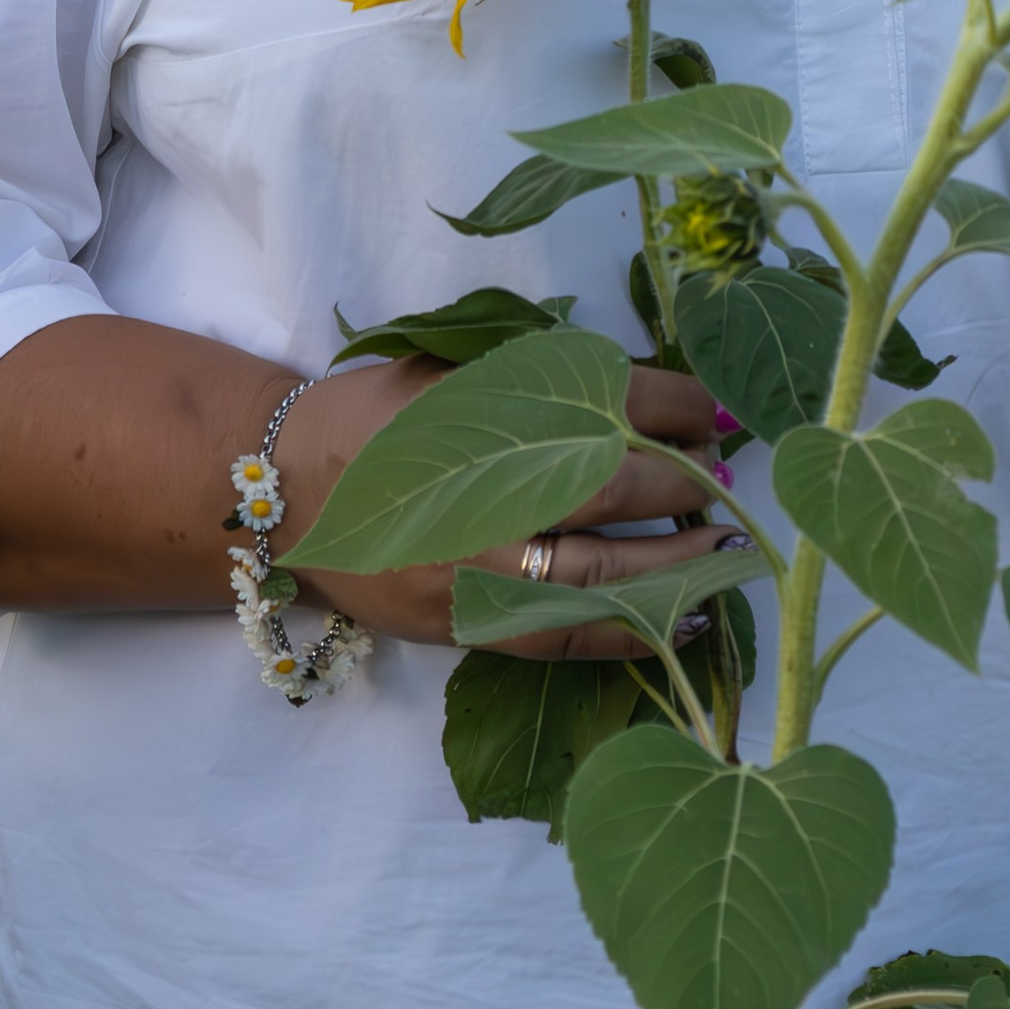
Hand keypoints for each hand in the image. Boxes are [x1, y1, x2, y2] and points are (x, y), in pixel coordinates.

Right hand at [286, 356, 741, 658]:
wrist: (279, 492)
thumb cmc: (376, 416)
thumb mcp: (453, 369)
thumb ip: (542, 377)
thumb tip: (657, 394)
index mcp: (476, 408)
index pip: (606, 399)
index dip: (677, 403)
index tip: (718, 407)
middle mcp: (477, 490)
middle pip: (613, 484)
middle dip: (686, 478)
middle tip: (726, 471)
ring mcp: (470, 570)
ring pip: (602, 574)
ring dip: (680, 560)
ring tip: (730, 546)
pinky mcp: (464, 626)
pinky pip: (567, 640)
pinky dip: (636, 630)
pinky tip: (691, 615)